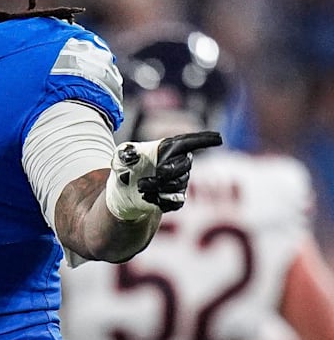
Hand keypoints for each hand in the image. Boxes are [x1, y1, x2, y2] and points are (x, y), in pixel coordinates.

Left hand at [106, 130, 223, 218]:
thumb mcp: (121, 157)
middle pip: (185, 166)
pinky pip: (176, 201)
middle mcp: (178, 162)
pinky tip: (147, 197)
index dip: (204, 140)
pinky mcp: (177, 197)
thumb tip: (130, 155)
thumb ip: (125, 154)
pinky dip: (160, 200)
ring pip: (178, 184)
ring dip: (158, 187)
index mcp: (167, 148)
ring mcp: (180, 180)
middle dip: (168, 172)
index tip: (219, 138)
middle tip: (151, 176)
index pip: (189, 142)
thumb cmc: (126, 168)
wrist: (125, 190)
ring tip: (141, 186)